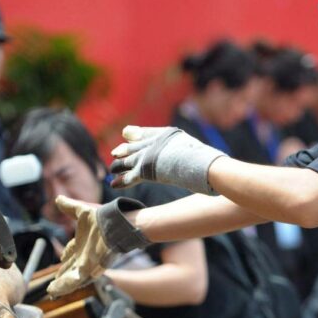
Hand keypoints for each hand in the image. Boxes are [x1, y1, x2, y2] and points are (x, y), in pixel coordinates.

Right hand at [48, 196, 114, 297]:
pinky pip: (74, 281)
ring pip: (71, 277)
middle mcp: (84, 255)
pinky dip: (63, 287)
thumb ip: (69, 207)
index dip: (65, 255)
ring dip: (60, 284)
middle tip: (53, 283)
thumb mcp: (82, 212)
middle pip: (70, 267)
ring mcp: (87, 264)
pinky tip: (54, 292)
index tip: (61, 259)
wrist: (116, 225)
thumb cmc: (103, 218)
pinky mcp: (89, 271)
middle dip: (62, 275)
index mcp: (82, 242)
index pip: (71, 251)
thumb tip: (58, 199)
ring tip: (51, 292)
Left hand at [110, 125, 226, 193]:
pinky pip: (130, 175)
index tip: (126, 134)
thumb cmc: (206, 160)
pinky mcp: (146, 168)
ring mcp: (149, 154)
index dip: (136, 135)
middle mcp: (155, 142)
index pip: (147, 133)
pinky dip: (122, 180)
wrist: (203, 166)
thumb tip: (188, 156)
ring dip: (119, 165)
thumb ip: (185, 150)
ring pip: (129, 160)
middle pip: (135, 146)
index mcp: (167, 134)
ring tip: (112, 170)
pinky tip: (113, 184)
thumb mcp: (195, 151)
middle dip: (125, 150)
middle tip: (114, 152)